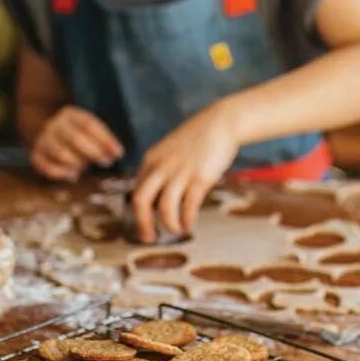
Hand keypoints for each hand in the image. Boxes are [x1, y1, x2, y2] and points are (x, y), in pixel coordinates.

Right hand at [31, 105, 123, 182]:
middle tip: (106, 162)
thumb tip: (117, 153)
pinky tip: (72, 175)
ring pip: (61, 153)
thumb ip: (103, 140)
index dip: (105, 139)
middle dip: (94, 152)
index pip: (89, 124)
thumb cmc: (79, 136)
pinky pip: (48, 167)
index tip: (118, 153)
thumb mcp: (91, 131)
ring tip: (85, 167)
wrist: (49, 136)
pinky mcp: (36, 156)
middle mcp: (54, 124)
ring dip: (77, 163)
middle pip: (74, 138)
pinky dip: (62, 173)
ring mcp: (43, 140)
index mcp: (70, 114)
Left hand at [132, 101, 240, 242]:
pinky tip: (189, 224)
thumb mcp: (171, 150)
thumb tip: (159, 196)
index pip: (136, 190)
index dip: (138, 211)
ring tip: (176, 230)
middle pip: (140, 201)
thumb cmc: (199, 138)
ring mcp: (180, 173)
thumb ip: (162, 169)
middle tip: (149, 238)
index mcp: (151, 160)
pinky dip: (186, 220)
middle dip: (142, 224)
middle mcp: (161, 167)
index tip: (144, 224)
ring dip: (169, 225)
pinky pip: (188, 206)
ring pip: (164, 208)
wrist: (222, 122)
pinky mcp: (200, 178)